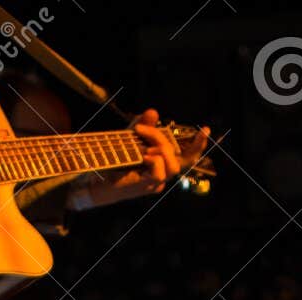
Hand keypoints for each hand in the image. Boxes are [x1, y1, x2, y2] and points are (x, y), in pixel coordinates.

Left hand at [68, 110, 208, 209]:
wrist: (96, 182)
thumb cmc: (112, 163)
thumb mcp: (129, 138)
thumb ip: (142, 125)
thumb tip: (154, 111)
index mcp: (161, 165)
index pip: (186, 157)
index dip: (198, 145)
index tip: (205, 129)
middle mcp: (161, 176)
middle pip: (178, 158)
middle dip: (162, 138)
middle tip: (142, 128)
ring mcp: (154, 184)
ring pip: (172, 167)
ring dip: (159, 150)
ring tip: (142, 145)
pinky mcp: (145, 187)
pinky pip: (159, 174)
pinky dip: (154, 161)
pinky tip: (143, 156)